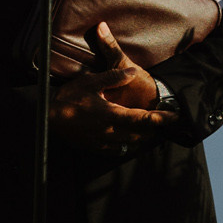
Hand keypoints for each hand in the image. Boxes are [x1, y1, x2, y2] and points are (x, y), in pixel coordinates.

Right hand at [50, 26, 163, 151]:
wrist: (48, 118)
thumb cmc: (69, 98)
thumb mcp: (92, 82)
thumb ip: (114, 77)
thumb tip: (133, 72)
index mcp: (112, 115)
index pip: (143, 118)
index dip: (161, 118)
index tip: (174, 116)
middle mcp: (110, 132)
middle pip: (140, 134)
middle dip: (154, 130)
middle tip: (165, 123)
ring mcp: (103, 142)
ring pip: (130, 144)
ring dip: (142, 138)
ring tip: (151, 132)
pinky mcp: (95, 147)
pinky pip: (116, 150)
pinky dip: (126, 145)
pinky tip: (127, 141)